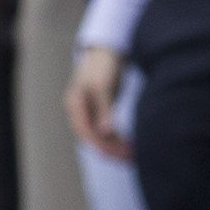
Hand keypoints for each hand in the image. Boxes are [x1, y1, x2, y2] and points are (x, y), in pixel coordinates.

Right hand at [65, 44, 129, 160]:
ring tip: (134, 155)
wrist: (106, 51)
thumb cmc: (103, 65)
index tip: (122, 153)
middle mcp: (79, 112)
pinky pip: (105, 132)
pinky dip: (116, 140)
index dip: (103, 145)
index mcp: (75, 105)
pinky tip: (129, 145)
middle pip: (92, 138)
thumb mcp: (103, 86)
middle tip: (132, 158)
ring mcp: (88, 113)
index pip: (86, 133)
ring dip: (115, 147)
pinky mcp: (98, 113)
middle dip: (111, 150)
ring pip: (99, 137)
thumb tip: (105, 134)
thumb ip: (104, 110)